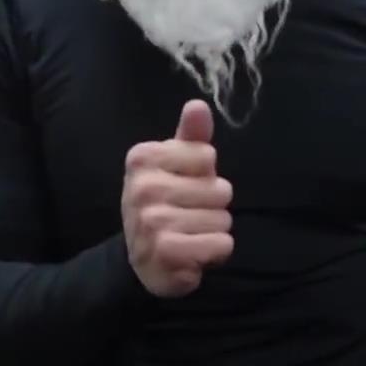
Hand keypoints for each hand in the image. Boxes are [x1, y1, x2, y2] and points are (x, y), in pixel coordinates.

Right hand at [123, 100, 233, 296]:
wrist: (143, 260)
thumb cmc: (165, 203)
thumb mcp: (176, 166)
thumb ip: (191, 136)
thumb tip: (198, 105)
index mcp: (143, 158)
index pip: (207, 156)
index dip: (205, 174)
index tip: (184, 185)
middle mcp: (142, 187)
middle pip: (220, 189)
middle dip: (213, 206)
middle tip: (188, 214)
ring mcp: (151, 221)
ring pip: (223, 218)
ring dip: (214, 230)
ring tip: (191, 234)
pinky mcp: (166, 251)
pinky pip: (221, 243)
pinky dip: (216, 251)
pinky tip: (195, 253)